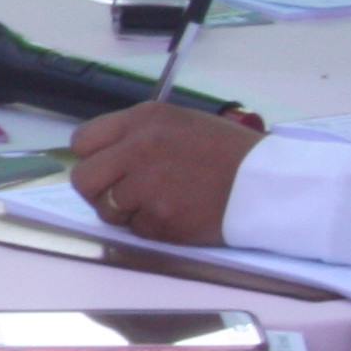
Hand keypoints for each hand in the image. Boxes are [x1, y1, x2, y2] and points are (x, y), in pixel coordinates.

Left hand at [67, 100, 266, 244]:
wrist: (266, 182)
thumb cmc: (225, 150)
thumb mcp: (177, 122)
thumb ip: (136, 135)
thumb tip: (103, 158)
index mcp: (142, 120)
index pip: (83, 142)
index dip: (92, 158)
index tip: (106, 167)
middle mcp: (138, 150)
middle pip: (84, 179)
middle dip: (98, 190)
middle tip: (120, 194)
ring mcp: (148, 188)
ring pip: (106, 210)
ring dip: (124, 212)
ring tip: (154, 203)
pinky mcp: (161, 221)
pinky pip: (136, 230)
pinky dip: (152, 227)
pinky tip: (176, 213)